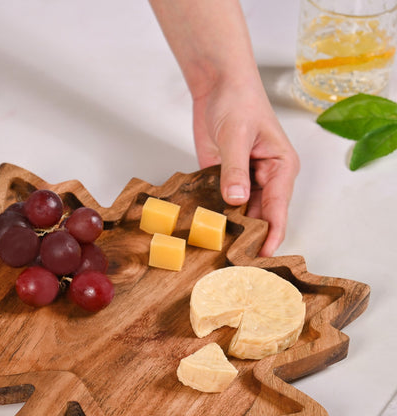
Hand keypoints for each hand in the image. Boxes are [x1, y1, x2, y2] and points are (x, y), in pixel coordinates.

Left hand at [192, 78, 299, 256]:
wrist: (217, 84)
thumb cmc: (238, 100)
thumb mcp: (236, 135)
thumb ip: (235, 170)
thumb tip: (236, 200)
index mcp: (281, 168)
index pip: (278, 209)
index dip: (271, 235)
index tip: (262, 257)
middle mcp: (266, 178)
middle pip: (260, 217)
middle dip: (248, 238)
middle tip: (233, 261)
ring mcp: (245, 180)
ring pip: (240, 214)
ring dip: (229, 230)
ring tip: (216, 252)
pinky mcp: (225, 179)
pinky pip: (222, 203)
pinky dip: (215, 216)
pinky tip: (205, 231)